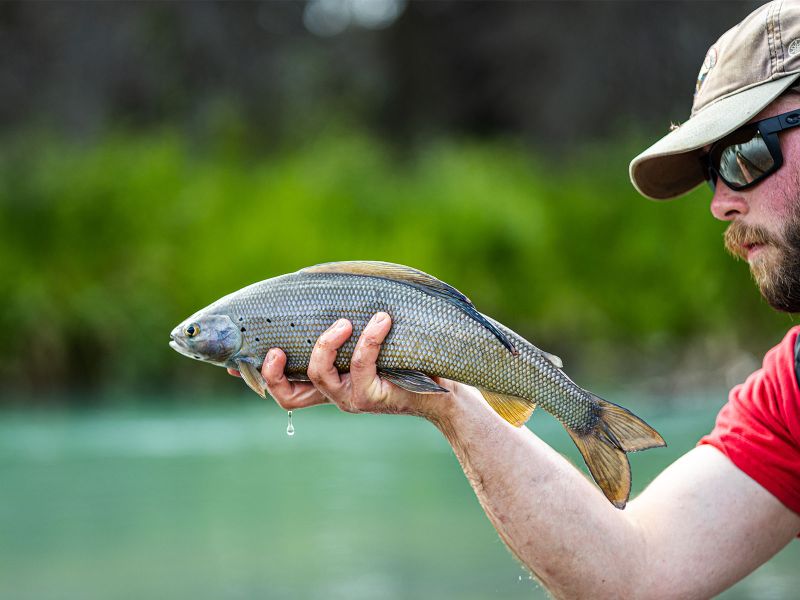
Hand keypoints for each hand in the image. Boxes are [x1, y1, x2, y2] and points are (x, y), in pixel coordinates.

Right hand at [228, 312, 466, 420]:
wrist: (448, 387)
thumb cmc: (409, 357)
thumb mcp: (372, 342)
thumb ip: (347, 329)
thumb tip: (327, 297)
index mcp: (328, 384)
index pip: (282, 389)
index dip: (256, 377)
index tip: (233, 363)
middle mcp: (334, 395)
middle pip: (286, 395)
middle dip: (272, 372)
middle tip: (274, 349)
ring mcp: (352, 399)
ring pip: (318, 374)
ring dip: (326, 342)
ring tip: (346, 321)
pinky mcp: (375, 397)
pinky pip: (362, 363)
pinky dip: (369, 337)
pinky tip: (381, 320)